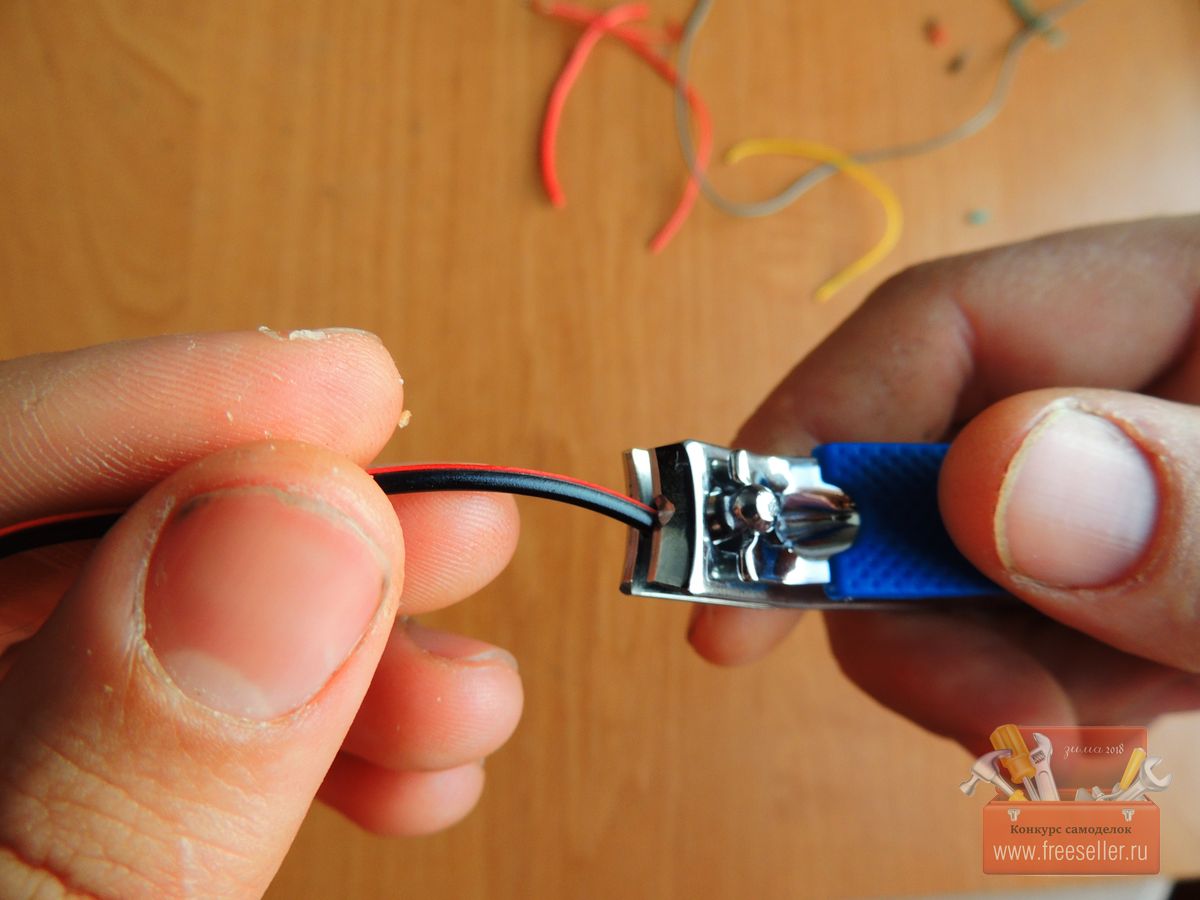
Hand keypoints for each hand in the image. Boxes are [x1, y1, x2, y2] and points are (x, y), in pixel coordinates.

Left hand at [0, 329, 521, 896]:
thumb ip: (138, 741)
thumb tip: (304, 523)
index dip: (189, 400)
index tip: (355, 388)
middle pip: (102, 527)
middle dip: (316, 530)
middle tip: (458, 537)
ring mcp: (15, 740)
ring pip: (175, 625)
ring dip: (352, 646)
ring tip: (463, 699)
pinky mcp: (73, 798)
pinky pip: (194, 723)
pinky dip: (320, 734)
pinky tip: (406, 769)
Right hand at [687, 215, 1199, 751]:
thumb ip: (1183, 502)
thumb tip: (984, 485)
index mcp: (1166, 298)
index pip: (928, 330)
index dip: (803, 443)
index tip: (728, 590)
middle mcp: (1104, 388)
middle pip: (917, 478)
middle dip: (916, 618)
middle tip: (991, 726)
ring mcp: (1100, 492)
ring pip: (952, 581)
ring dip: (987, 685)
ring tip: (1080, 750)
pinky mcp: (1110, 578)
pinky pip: (1010, 638)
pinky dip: (1031, 707)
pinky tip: (1091, 733)